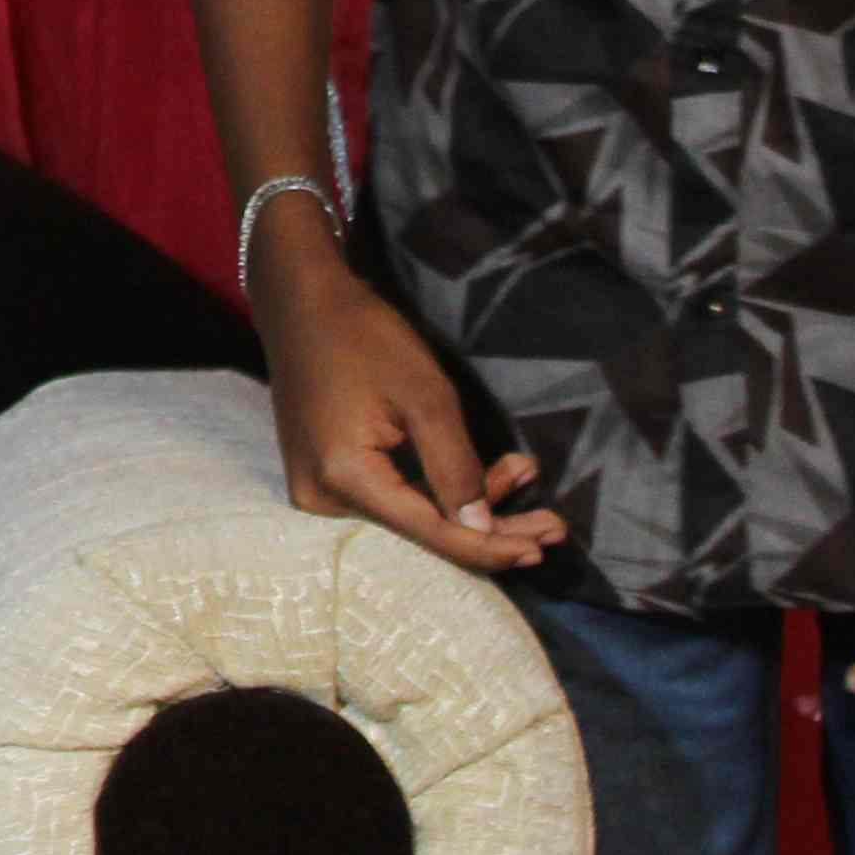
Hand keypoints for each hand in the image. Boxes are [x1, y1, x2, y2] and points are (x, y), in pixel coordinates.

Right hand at [254, 233, 563, 575]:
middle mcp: (323, 498)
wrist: (300, 304)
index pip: (431, 532)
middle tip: (554, 528)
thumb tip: (483, 530)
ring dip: (470, 500)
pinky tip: (487, 473)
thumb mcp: (425, 396)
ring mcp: (318, 489)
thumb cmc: (364, 337)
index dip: (490, 546)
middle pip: (422, 531)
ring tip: (524, 474)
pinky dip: (437, 485)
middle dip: (491, 528)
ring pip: (411, 514)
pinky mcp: (323, 476)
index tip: (543, 550)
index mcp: (345, 477)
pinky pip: (390, 496)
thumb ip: (456, 467)